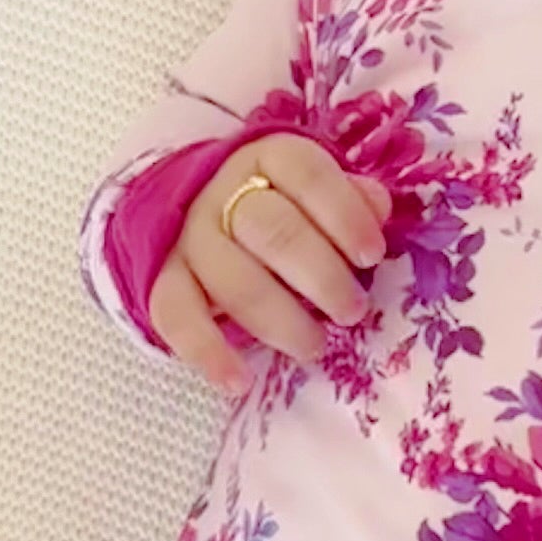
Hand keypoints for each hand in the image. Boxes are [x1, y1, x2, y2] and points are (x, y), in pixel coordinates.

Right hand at [149, 134, 389, 396]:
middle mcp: (223, 194)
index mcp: (268, 159)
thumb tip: (379, 205)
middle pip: (273, 231)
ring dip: (279, 320)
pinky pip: (176, 316)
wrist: (192, 210)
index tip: (372, 255)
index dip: (344, 214)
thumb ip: (348, 197)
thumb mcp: (313, 191)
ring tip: (314, 347)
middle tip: (352, 311)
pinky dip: (207, 352)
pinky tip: (238, 382)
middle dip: (321, 277)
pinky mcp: (163, 279)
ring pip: (233, 280)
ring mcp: (189, 238)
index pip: (307, 175)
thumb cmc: (278, 205)